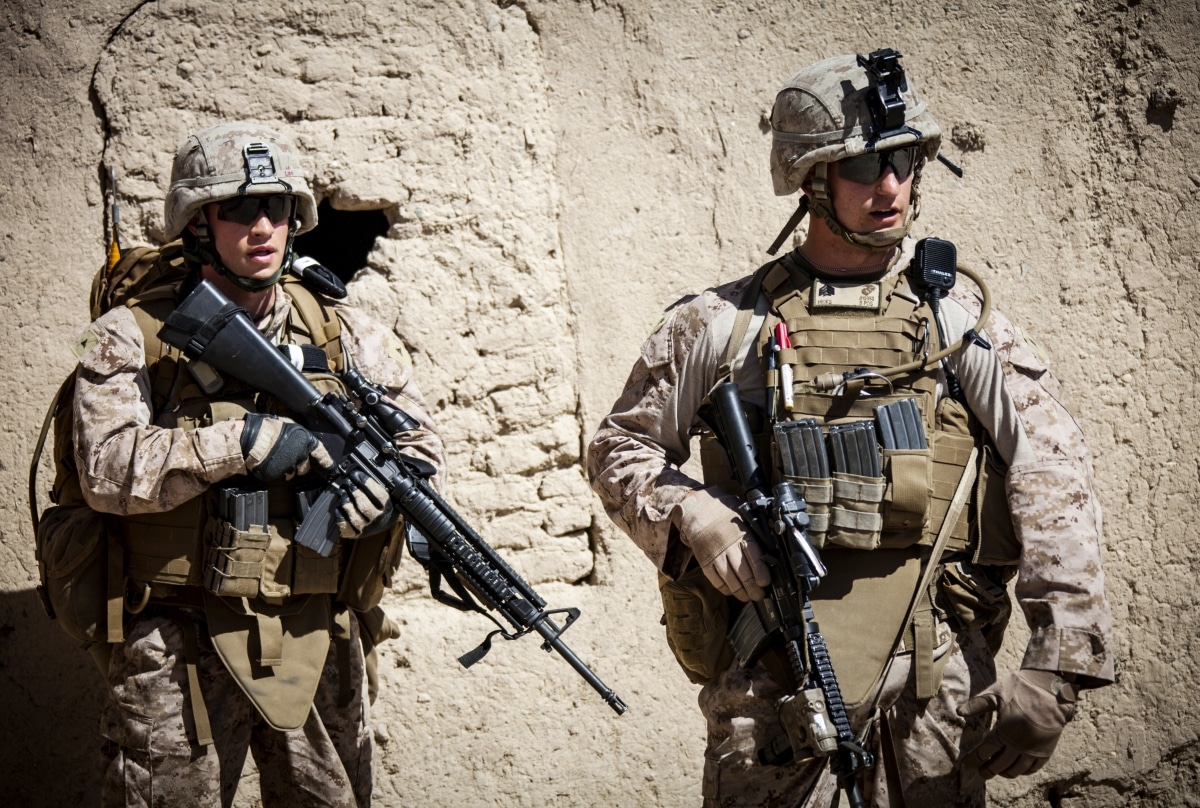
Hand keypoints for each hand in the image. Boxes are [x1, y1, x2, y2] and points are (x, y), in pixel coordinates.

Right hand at [241, 413, 332, 481]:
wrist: (249, 438)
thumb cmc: (267, 428)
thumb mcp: (289, 425)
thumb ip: (299, 436)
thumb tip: (304, 440)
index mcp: (306, 442)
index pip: (321, 454)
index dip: (326, 462)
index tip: (330, 467)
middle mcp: (300, 456)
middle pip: (306, 467)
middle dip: (301, 463)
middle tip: (289, 455)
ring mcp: (289, 467)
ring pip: (294, 473)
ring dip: (289, 468)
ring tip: (278, 458)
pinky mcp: (278, 475)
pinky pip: (281, 476)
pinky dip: (278, 471)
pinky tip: (271, 462)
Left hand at [337, 470, 395, 537]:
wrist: (386, 522)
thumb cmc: (386, 503)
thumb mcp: (389, 491)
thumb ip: (383, 478)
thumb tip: (384, 457)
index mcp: (388, 508)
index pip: (378, 495)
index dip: (366, 483)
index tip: (357, 474)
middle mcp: (379, 519)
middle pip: (364, 506)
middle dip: (354, 492)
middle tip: (347, 482)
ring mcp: (367, 528)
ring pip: (354, 517)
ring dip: (346, 503)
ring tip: (342, 492)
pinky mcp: (356, 534)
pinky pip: (345, 527)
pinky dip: (340, 517)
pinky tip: (339, 508)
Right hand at [675, 487, 769, 601]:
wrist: (697, 510)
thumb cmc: (723, 512)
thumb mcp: (742, 515)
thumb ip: (754, 530)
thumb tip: (770, 544)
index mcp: (742, 535)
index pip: (755, 559)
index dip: (762, 575)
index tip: (765, 582)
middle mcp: (729, 547)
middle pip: (744, 574)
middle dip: (754, 589)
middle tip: (759, 595)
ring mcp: (716, 555)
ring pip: (730, 580)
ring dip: (740, 592)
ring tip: (747, 597)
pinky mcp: (705, 561)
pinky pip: (715, 580)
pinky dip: (724, 588)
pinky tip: (731, 591)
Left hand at [958, 669, 1076, 778]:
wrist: (1051, 689)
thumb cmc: (1021, 688)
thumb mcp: (996, 693)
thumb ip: (977, 705)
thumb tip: (958, 712)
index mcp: (1004, 731)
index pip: (985, 752)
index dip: (974, 759)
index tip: (966, 763)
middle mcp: (1019, 745)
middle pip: (999, 765)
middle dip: (987, 770)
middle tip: (980, 772)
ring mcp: (1034, 750)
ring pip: (1016, 770)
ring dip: (1004, 773)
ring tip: (997, 771)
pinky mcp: (1046, 750)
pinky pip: (1033, 769)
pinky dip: (1022, 772)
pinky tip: (1016, 768)